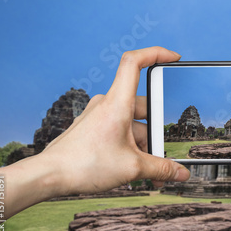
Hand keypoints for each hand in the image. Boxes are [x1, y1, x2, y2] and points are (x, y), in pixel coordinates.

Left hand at [41, 46, 189, 194]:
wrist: (49, 176)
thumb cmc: (83, 165)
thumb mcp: (133, 168)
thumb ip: (161, 168)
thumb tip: (181, 173)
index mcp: (117, 103)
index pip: (134, 62)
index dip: (156, 53)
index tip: (173, 57)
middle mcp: (107, 104)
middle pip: (143, 107)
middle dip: (156, 133)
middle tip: (161, 154)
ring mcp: (99, 116)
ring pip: (132, 124)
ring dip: (144, 146)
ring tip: (149, 172)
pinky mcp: (94, 128)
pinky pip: (120, 132)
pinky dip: (131, 147)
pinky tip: (133, 168)